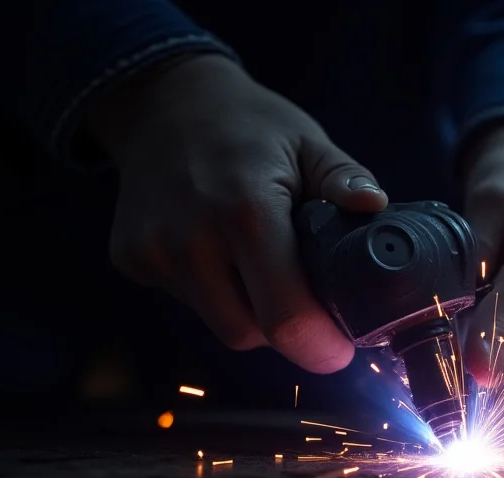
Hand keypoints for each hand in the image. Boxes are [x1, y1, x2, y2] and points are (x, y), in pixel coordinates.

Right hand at [87, 54, 386, 372]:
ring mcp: (152, 251)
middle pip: (249, 334)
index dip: (319, 346)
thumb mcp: (307, 142)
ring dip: (248, 311)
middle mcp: (191, 238)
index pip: (285, 317)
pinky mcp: (130, 258)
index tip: (341, 350)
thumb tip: (374, 206)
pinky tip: (219, 252)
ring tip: (260, 263)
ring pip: (217, 322)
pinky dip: (212, 292)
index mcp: (246, 211)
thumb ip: (343, 178)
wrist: (162, 101)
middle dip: (284, 328)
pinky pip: (186, 302)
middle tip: (305, 296)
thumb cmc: (248, 124)